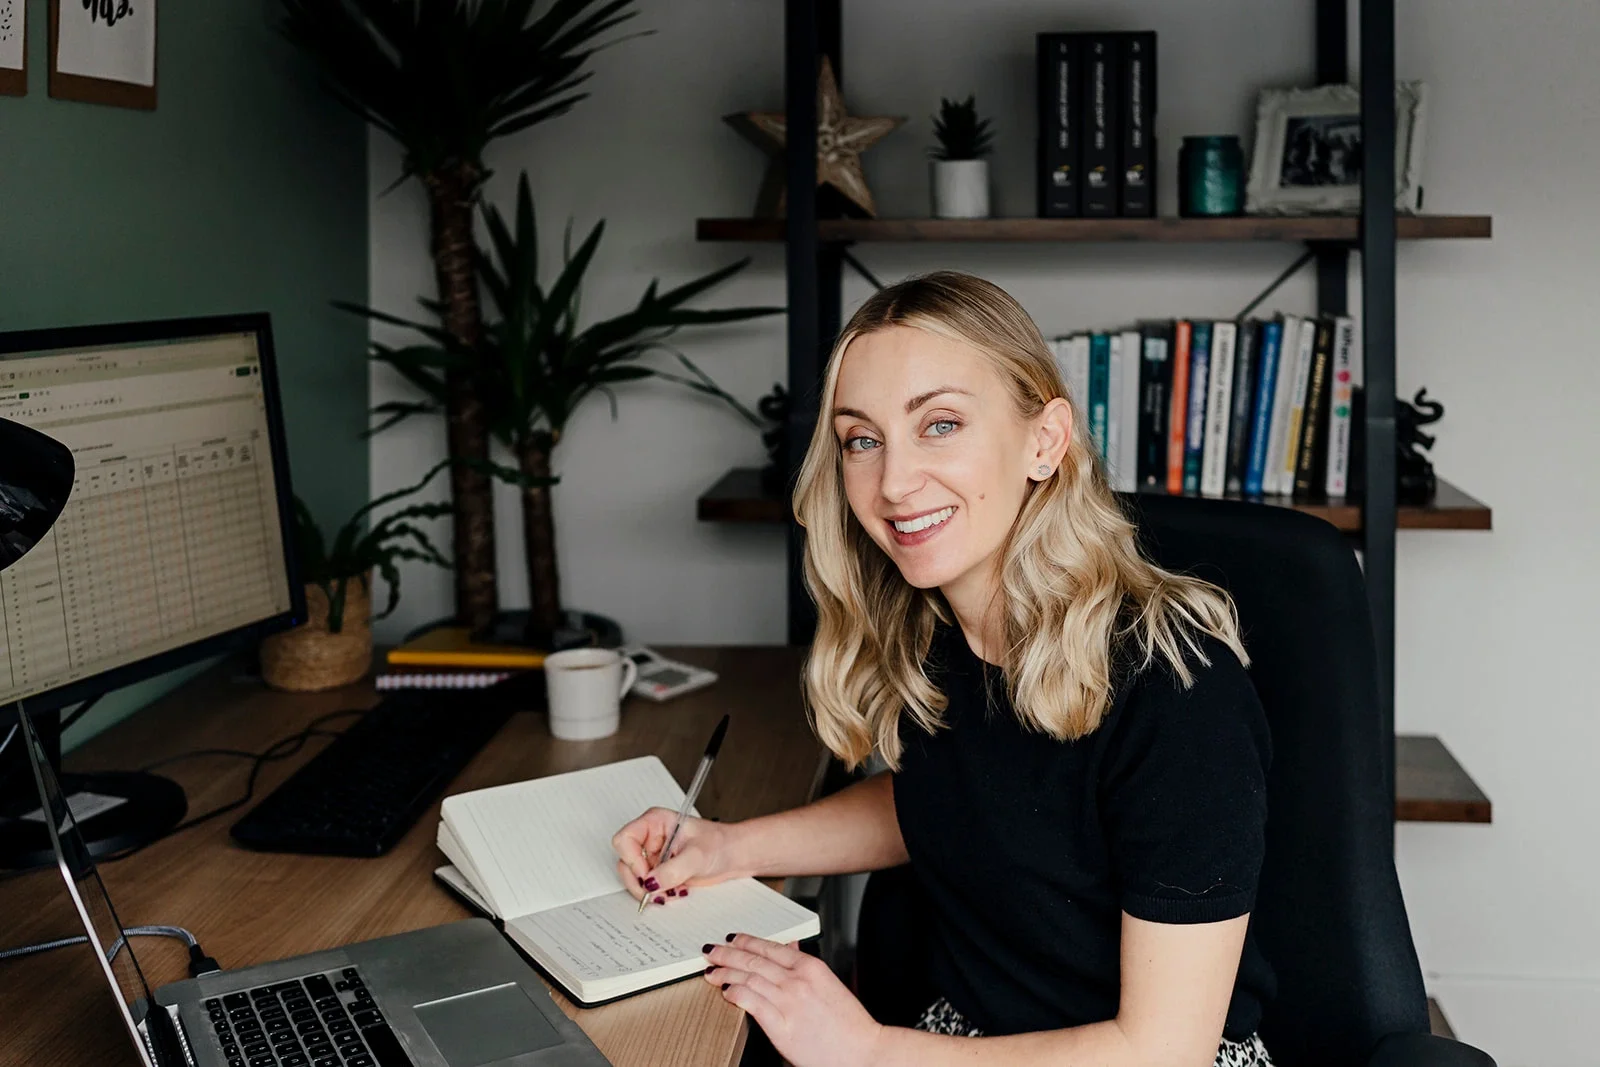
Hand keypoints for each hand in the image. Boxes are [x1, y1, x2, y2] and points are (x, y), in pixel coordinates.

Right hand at [611, 806, 742, 904]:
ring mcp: (654, 856)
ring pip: (634, 878)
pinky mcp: (660, 871)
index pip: (625, 839)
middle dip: (640, 882)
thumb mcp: (697, 856)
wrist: (734, 856)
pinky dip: (658, 894)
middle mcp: (651, 838)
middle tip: (657, 893)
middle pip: (626, 862)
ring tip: (671, 892)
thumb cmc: (721, 844)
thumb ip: (673, 870)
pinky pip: (647, 886)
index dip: (632, 860)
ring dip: (650, 891)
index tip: (648, 875)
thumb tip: (651, 883)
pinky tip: (675, 891)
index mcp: (655, 822)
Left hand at [702, 933, 884, 1066]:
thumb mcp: (829, 984)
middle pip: (754, 960)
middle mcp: (797, 981)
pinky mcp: (780, 1025)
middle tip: (713, 950)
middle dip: (728, 953)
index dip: (746, 941)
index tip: (733, 939)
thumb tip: (790, 949)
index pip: (770, 947)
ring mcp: (787, 1002)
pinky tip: (725, 989)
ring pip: (748, 978)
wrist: (862, 1052)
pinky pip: (750, 1002)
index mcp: (811, 968)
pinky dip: (735, 992)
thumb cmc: (849, 1025)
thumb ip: (806, 966)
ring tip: (712, 970)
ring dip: (725, 971)